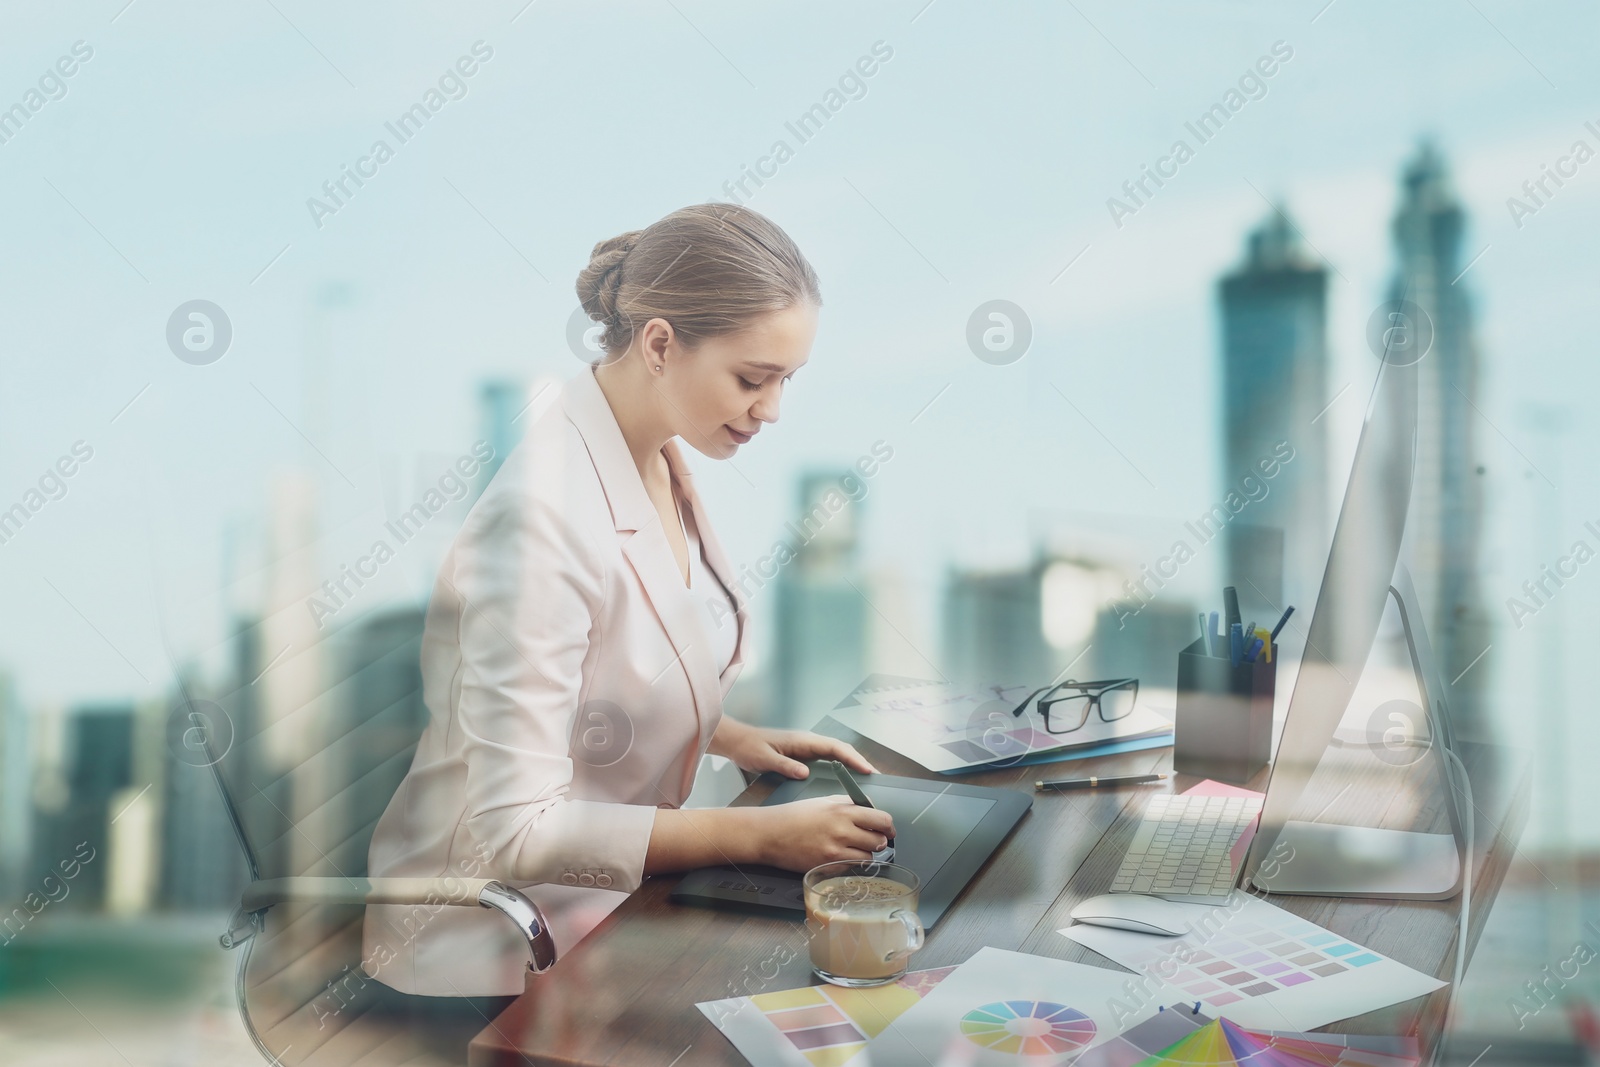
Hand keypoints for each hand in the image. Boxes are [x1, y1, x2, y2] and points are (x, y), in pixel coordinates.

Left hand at [710, 719, 877, 778]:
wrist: (738, 742)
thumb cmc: (750, 748)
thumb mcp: (765, 759)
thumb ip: (785, 766)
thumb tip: (805, 772)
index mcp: (803, 741)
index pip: (835, 747)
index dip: (853, 758)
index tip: (867, 770)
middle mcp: (809, 742)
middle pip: (841, 750)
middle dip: (859, 762)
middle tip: (875, 778)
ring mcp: (807, 747)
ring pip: (836, 754)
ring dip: (852, 764)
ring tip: (867, 780)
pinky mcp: (803, 754)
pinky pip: (828, 760)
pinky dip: (840, 767)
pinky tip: (845, 779)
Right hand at [754, 796, 895, 870]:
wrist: (770, 834)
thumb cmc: (794, 816)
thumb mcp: (824, 801)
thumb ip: (849, 804)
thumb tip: (870, 808)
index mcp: (843, 812)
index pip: (882, 820)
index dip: (888, 826)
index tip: (887, 828)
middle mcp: (842, 832)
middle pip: (879, 842)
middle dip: (879, 840)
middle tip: (872, 839)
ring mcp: (835, 852)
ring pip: (869, 859)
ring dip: (866, 854)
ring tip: (855, 848)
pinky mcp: (827, 868)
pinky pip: (852, 868)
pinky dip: (851, 863)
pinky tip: (841, 855)